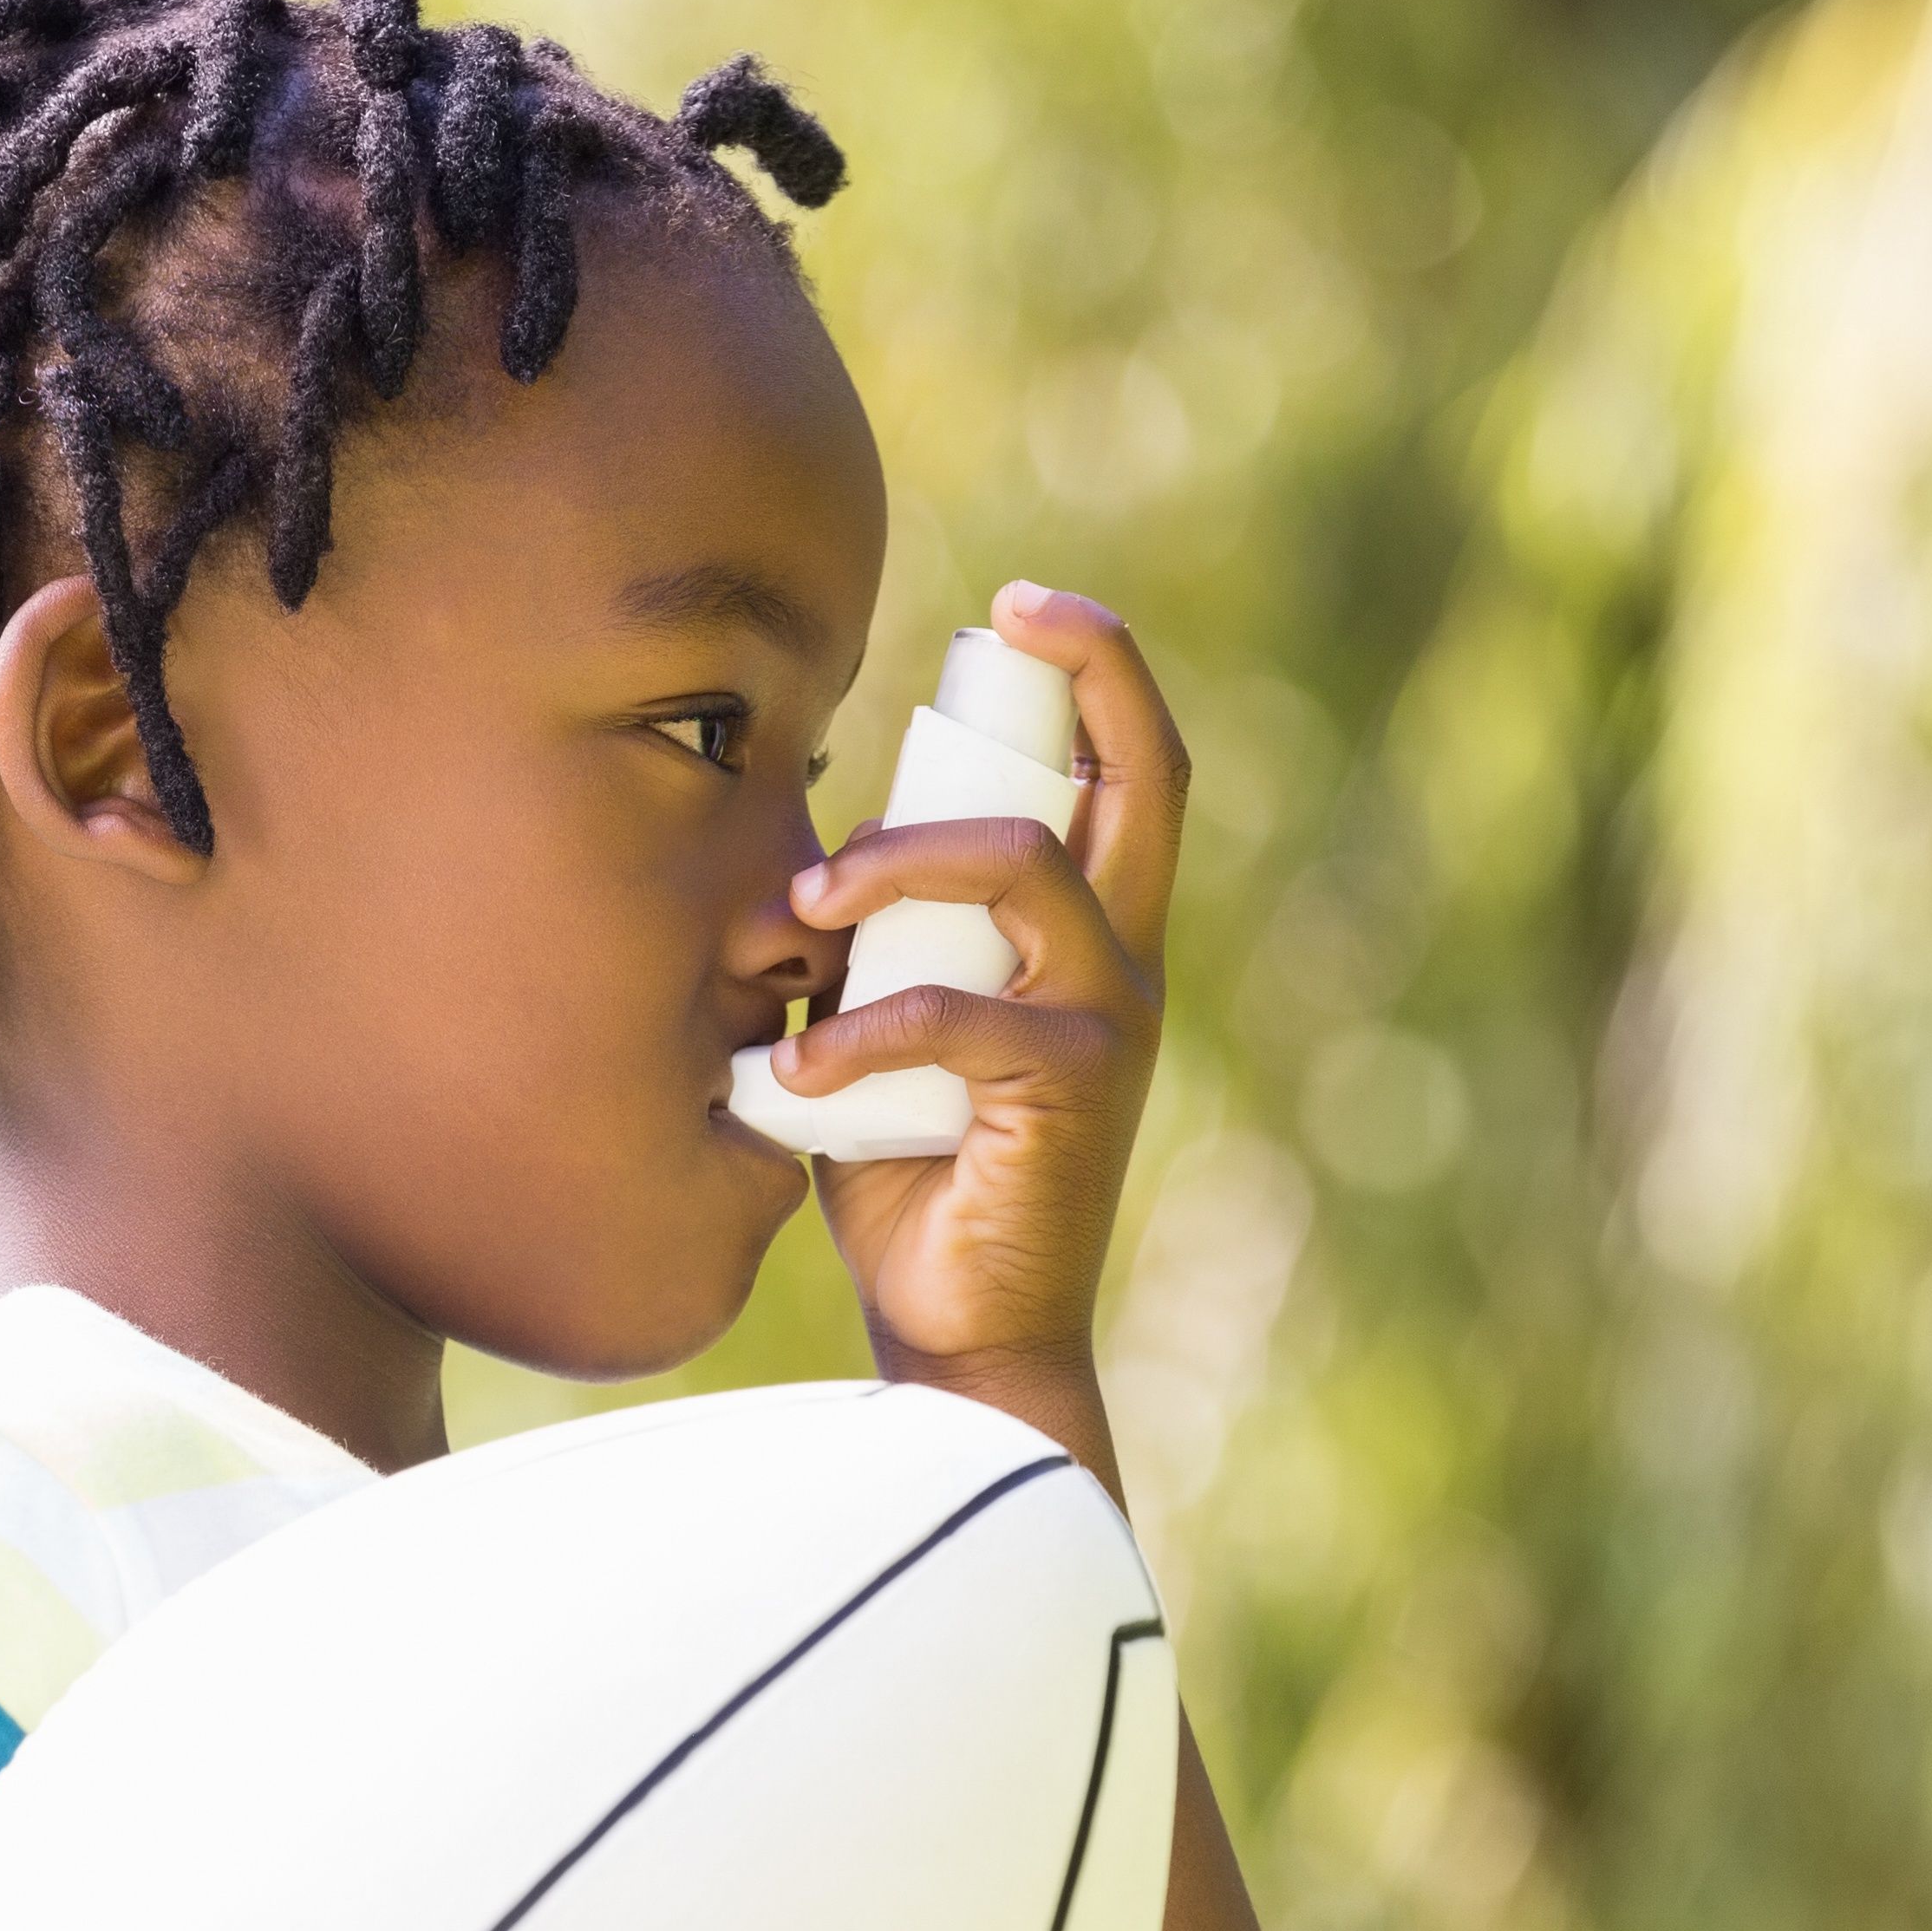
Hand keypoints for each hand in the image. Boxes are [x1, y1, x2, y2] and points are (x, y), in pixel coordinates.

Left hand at [766, 582, 1192, 1391]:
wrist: (957, 1324)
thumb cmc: (912, 1176)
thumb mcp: (881, 1030)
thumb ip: (867, 947)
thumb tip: (806, 868)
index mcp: (1089, 942)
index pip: (1127, 777)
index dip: (1097, 674)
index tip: (1024, 607)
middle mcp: (1121, 966)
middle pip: (1145, 779)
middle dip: (1092, 672)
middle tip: (1003, 620)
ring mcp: (1107, 1023)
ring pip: (1022, 868)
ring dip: (896, 862)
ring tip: (805, 903)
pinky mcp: (1068, 1092)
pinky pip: (951, 1016)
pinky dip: (853, 1037)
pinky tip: (786, 1078)